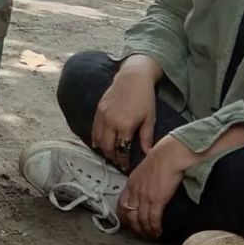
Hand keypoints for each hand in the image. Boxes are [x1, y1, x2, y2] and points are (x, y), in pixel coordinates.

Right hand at [91, 54, 160, 170]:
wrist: (133, 77)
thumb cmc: (144, 97)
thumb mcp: (149, 118)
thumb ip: (146, 138)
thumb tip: (147, 154)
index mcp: (124, 125)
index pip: (121, 149)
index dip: (123, 160)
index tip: (126, 166)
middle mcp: (110, 122)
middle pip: (107, 147)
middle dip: (112, 157)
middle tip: (117, 163)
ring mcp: (102, 116)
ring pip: (98, 139)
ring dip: (103, 150)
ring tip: (110, 155)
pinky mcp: (98, 110)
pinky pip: (94, 129)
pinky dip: (95, 139)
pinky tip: (99, 144)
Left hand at [117, 135, 195, 237]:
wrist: (170, 155)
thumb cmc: (161, 158)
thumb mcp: (144, 170)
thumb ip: (141, 181)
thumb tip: (145, 187)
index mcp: (131, 183)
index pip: (121, 204)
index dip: (124, 216)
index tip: (128, 223)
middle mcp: (135, 191)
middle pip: (130, 215)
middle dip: (135, 228)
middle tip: (141, 233)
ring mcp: (144, 196)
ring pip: (141, 220)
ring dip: (146, 230)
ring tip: (151, 235)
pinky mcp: (156, 200)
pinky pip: (153, 219)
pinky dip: (154, 227)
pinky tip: (158, 231)